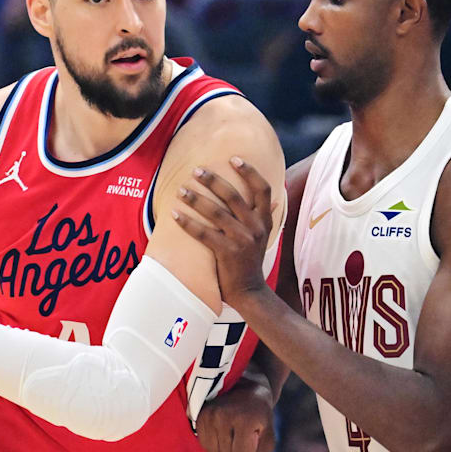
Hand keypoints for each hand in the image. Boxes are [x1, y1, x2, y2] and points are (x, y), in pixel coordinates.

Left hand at [172, 157, 273, 306]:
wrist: (250, 293)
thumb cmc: (251, 262)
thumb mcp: (264, 237)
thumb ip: (267, 217)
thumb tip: (276, 199)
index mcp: (265, 220)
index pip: (262, 189)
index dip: (249, 171)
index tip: (234, 158)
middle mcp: (256, 227)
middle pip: (234, 195)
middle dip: (213, 180)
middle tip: (197, 171)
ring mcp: (242, 240)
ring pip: (216, 212)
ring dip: (196, 199)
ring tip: (181, 190)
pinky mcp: (227, 252)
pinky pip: (203, 233)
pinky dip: (187, 222)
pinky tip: (174, 214)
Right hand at [195, 376, 275, 451]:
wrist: (247, 388)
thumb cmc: (260, 416)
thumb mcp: (267, 437)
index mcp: (244, 419)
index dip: (248, 451)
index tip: (252, 435)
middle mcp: (223, 415)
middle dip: (236, 450)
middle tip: (242, 431)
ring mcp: (209, 414)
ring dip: (223, 447)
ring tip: (231, 430)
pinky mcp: (200, 415)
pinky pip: (204, 444)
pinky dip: (213, 442)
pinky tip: (221, 430)